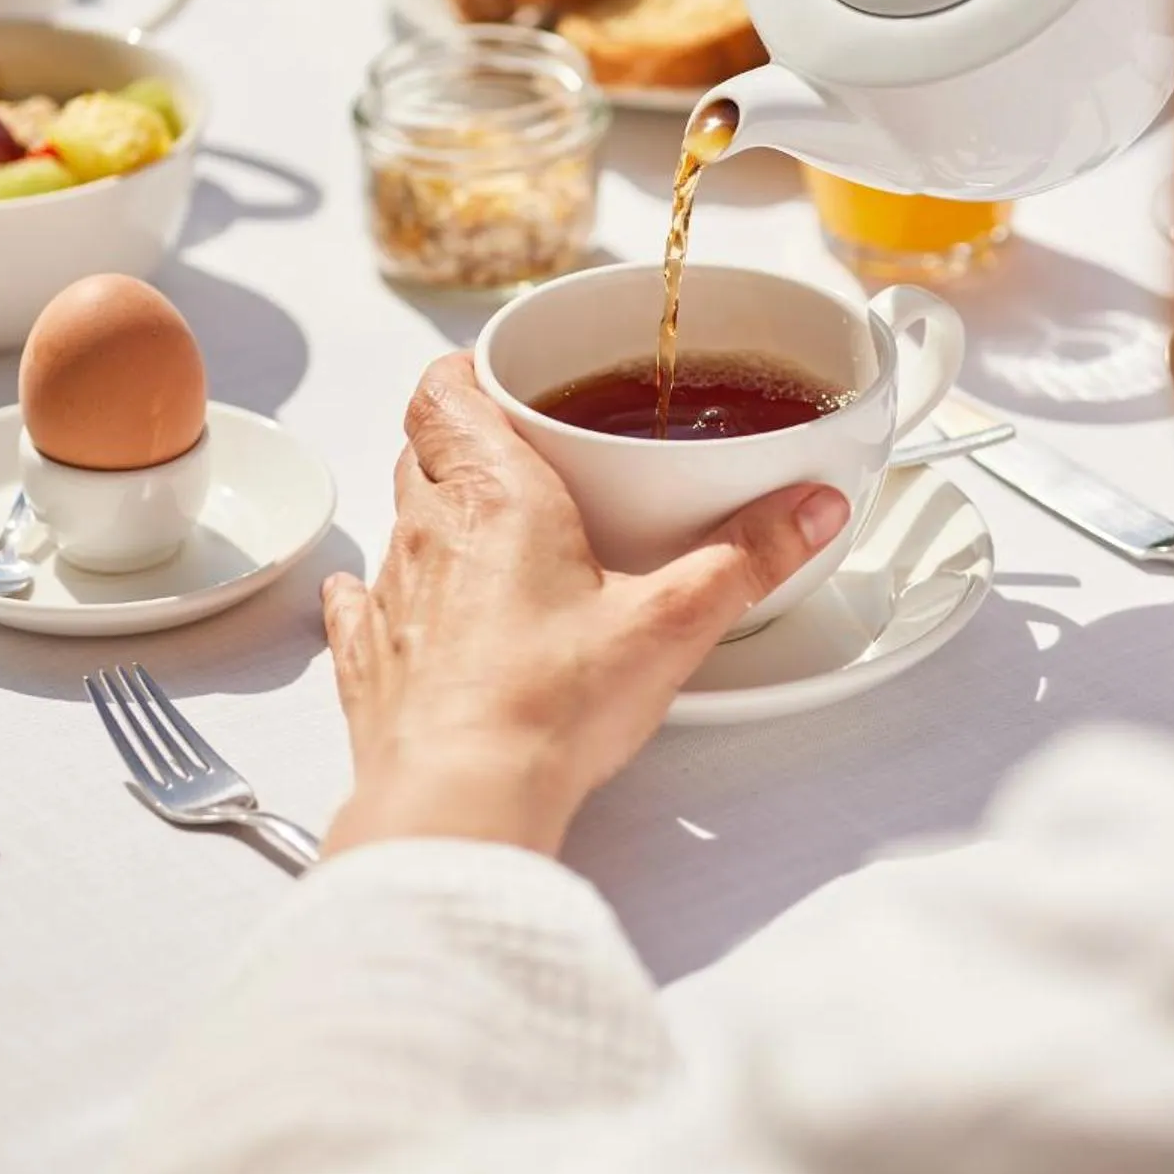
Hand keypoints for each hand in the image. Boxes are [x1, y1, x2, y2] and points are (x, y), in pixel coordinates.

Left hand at [321, 354, 848, 859]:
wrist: (461, 801)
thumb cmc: (551, 705)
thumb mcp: (672, 622)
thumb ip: (747, 557)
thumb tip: (810, 509)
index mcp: (496, 494)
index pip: (445, 392)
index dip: (466, 372)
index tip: (500, 375)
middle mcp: (429, 530)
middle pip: (424, 447)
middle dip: (464, 438)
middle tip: (523, 452)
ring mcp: (391, 596)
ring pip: (400, 519)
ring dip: (435, 512)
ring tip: (490, 533)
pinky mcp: (370, 663)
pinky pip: (363, 603)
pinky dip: (385, 591)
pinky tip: (408, 602)